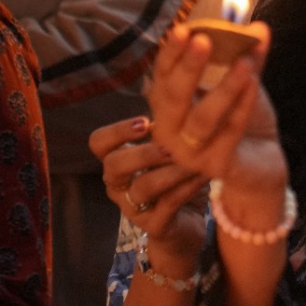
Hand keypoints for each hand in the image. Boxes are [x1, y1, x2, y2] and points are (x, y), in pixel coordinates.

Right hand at [89, 115, 207, 276]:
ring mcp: (133, 209)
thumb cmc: (174, 180)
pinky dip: (188, 188)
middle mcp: (118, 185)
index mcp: (116, 162)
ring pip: (143, 187)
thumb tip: (158, 79)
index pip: (98, 143)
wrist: (185, 227)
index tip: (146, 121)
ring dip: (171, 170)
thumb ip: (162, 121)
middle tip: (170, 144)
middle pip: (113, 165)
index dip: (117, 131)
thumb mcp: (167, 148)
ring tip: (194, 159)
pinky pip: (169, 205)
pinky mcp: (154, 227)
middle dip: (143, 151)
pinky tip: (207, 175)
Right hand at [147, 26, 288, 232]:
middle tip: (203, 40)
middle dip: (188, 67)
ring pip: (203, 118)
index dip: (171, 53)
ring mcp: (189, 152)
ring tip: (244, 63)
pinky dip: (242, 107)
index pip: (162, 75)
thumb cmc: (241, 120)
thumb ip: (247, 57)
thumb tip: (260, 27)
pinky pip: (229, 133)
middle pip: (174, 96)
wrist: (261, 162)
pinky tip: (254, 85)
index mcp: (168, 104)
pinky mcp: (214, 166)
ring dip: (224, 88)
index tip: (183, 29)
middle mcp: (170, 129)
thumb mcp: (242, 84)